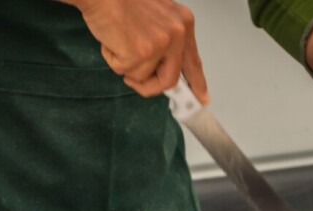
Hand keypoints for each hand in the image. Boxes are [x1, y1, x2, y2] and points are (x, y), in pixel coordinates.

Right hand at [64, 0, 208, 102]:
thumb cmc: (120, 0)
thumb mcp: (157, 16)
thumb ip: (166, 40)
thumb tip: (163, 67)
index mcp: (183, 23)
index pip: (193, 61)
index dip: (196, 83)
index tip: (201, 98)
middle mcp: (177, 34)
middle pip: (170, 79)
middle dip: (151, 86)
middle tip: (137, 83)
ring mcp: (160, 44)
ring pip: (143, 77)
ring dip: (126, 66)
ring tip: (118, 41)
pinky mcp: (140, 53)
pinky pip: (125, 72)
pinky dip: (113, 60)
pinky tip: (111, 40)